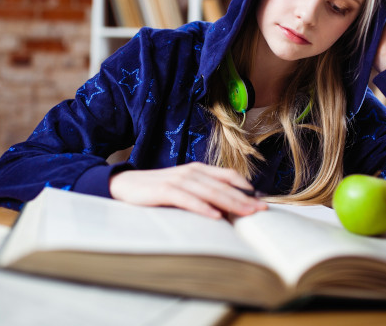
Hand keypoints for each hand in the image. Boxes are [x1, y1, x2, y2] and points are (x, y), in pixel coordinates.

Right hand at [109, 162, 267, 218]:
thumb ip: (202, 192)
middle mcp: (191, 172)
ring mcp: (178, 180)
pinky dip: (203, 208)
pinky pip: (188, 200)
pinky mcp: (165, 191)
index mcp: (197, 169)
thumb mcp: (183, 187)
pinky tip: (216, 216)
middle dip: (244, 198)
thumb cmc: (156, 189)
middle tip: (261, 210)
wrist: (124, 184)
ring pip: (210, 192)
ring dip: (230, 203)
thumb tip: (226, 208)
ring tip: (247, 213)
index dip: (245, 187)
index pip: (228, 176)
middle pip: (223, 186)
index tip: (261, 199)